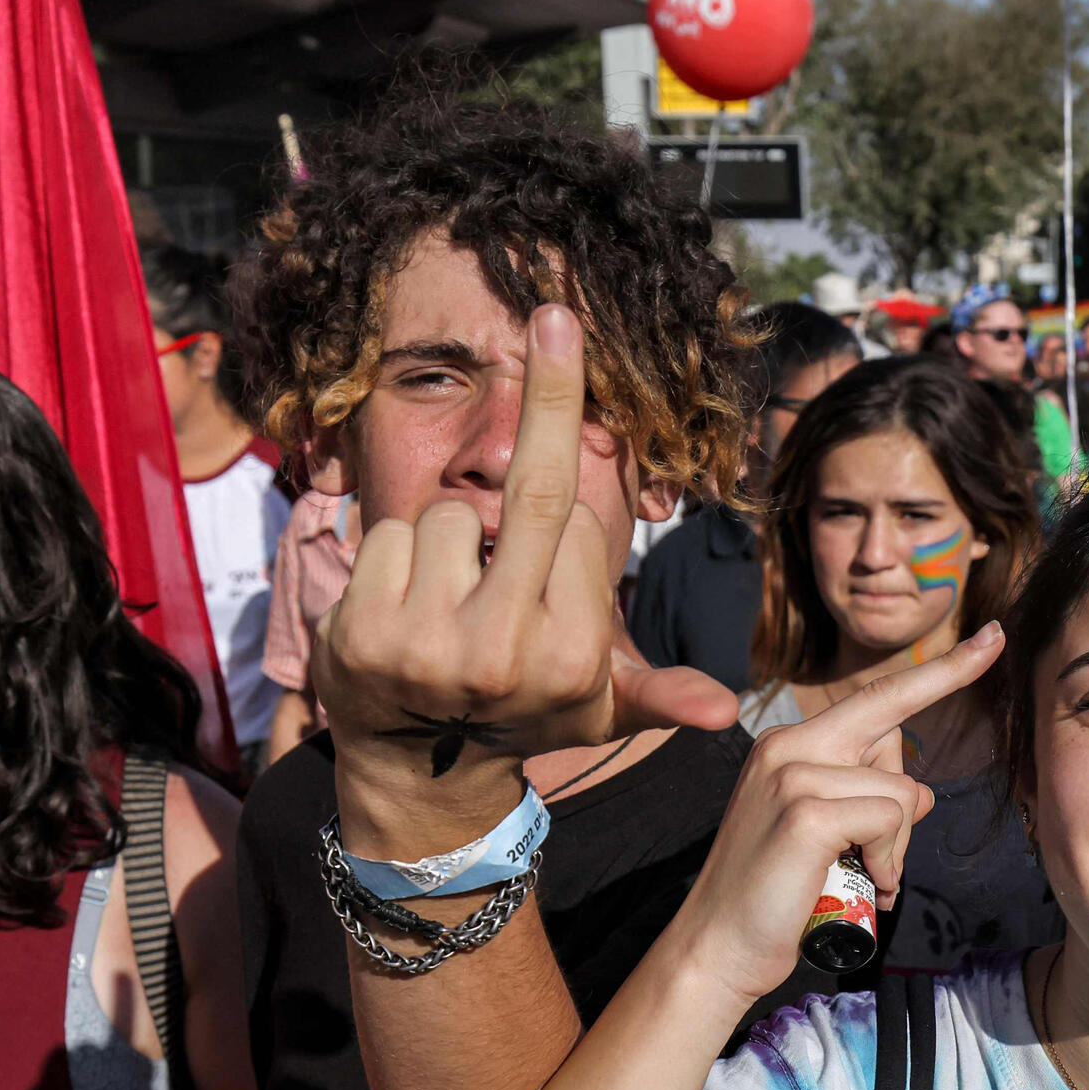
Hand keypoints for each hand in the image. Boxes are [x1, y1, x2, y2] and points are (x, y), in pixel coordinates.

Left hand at [312, 303, 734, 858]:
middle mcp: (506, 653)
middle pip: (532, 493)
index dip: (562, 511)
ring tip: (445, 601)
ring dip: (447, 540)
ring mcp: (429, 645)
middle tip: (554, 312)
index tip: (554, 469)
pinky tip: (400, 606)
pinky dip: (391, 557)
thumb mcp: (600, 710)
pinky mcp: (362, 634)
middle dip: (551, 389)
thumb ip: (660, 693)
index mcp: (573, 656)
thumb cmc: (522, 716)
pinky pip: (388, 536)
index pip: (577, 523)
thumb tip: (726, 711)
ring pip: (450, 517)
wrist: (417, 777)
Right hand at [664, 625, 1002, 1008]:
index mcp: (790, 744)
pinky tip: (866, 884)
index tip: (993, 638)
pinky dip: (889, 860)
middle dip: (926, 746)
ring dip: (897, 846)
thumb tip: (917, 791)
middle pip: (892, 711)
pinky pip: (890, 819)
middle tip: (890, 839)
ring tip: (864, 878)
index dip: (942, 670)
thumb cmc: (776, 895)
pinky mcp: (807, 812)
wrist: (717, 947)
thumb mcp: (821, 830)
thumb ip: (863, 796)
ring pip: (900, 790)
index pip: (878, 696)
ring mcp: (794, 774)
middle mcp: (789, 744)